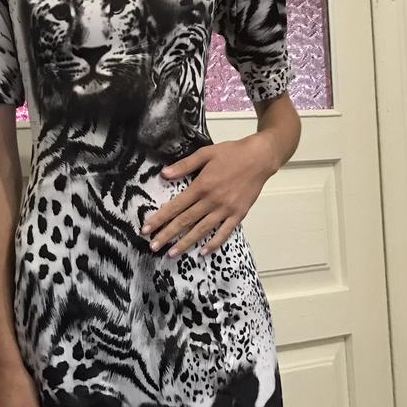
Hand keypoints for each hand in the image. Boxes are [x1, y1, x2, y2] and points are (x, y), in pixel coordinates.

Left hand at [140, 131, 278, 256]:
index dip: (160, 218)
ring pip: (202, 229)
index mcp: (202, 185)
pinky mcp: (238, 214)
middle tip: (153, 246)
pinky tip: (202, 252)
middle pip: (185, 221)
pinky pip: (224, 232)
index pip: (176, 206)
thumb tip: (164, 174)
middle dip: (168, 234)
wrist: (260, 158)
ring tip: (171, 253)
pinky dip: (213, 243)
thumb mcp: (206, 153)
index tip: (146, 228)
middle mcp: (212, 201)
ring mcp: (226, 209)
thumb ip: (184, 165)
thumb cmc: (232, 153)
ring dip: (186, 243)